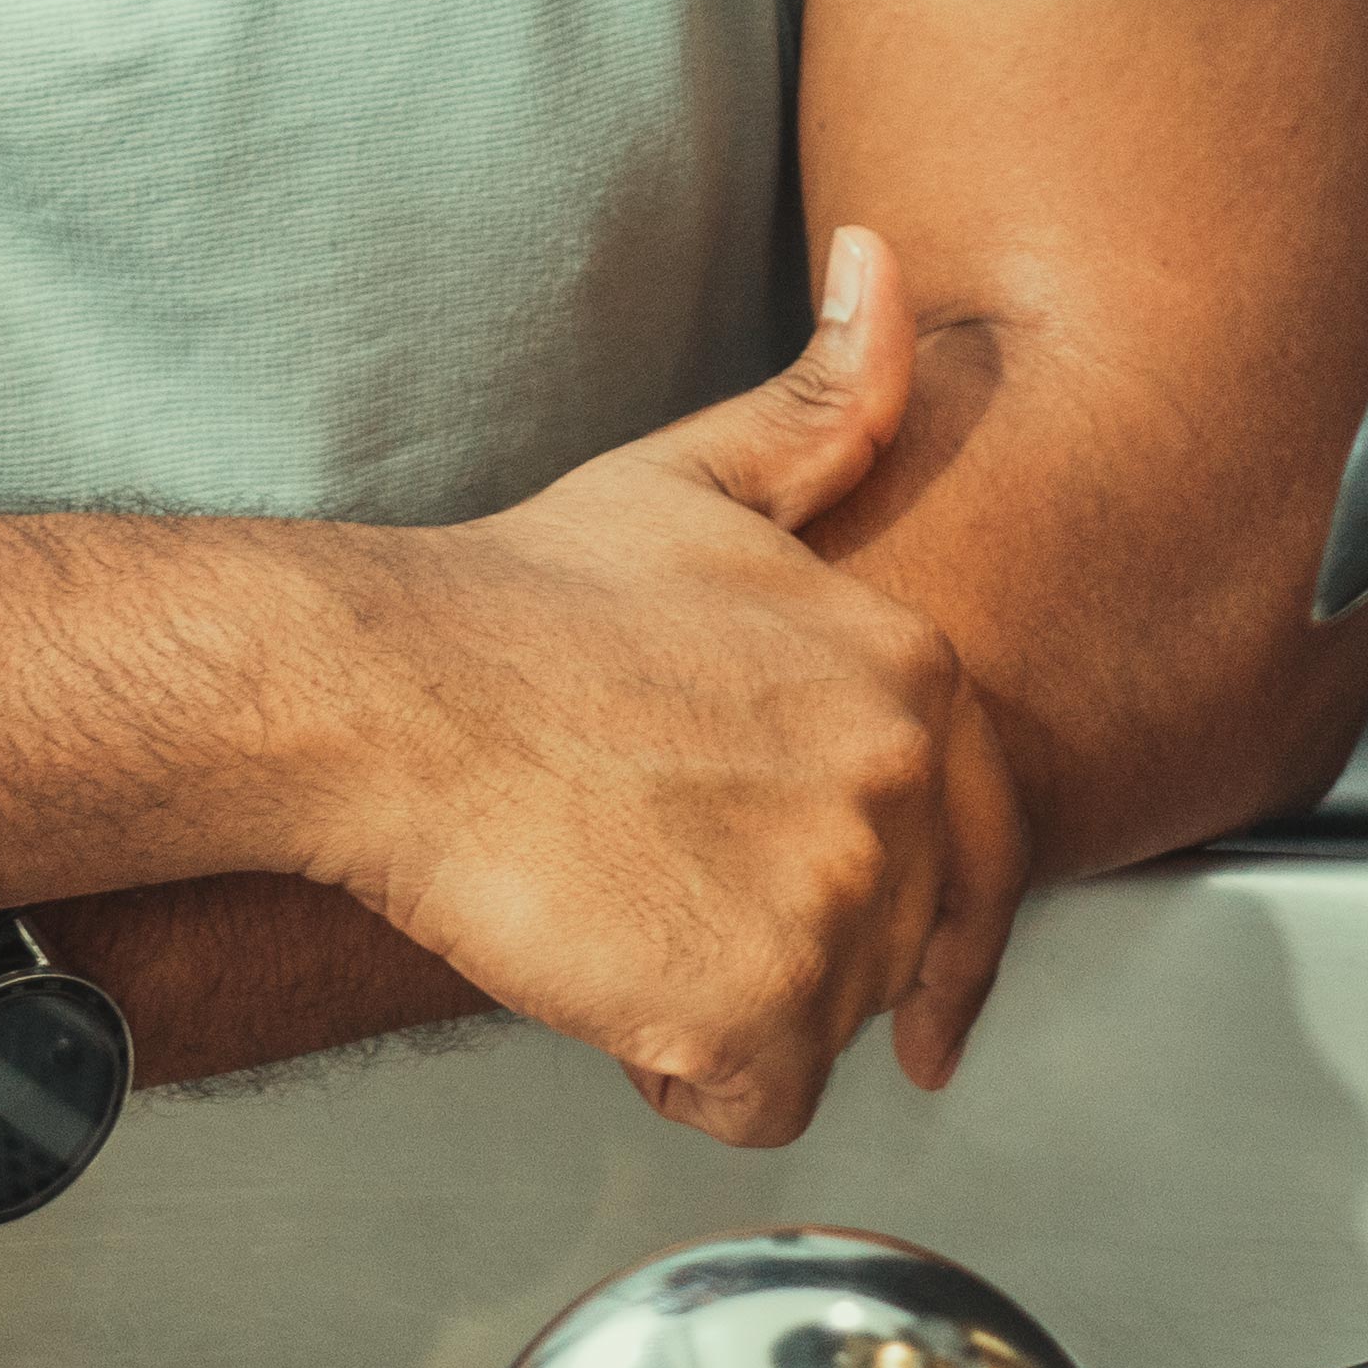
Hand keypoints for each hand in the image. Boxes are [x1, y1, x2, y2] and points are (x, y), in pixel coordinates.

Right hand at [312, 227, 1030, 1144]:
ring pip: (827, 1028)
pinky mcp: (752, 1003)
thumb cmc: (521, 600)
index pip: (978, 849)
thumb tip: (887, 265)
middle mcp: (898, 782)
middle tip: (665, 876)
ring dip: (733, 1009)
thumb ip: (829, 400)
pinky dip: (690, 1083)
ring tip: (626, 915)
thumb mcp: (699, 477)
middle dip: (791, 940)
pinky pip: (759, 1103)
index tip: (857, 942)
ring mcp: (833, 898)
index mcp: (911, 669)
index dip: (912, 908)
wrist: (390, 692)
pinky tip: (616, 992)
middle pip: (895, 945)